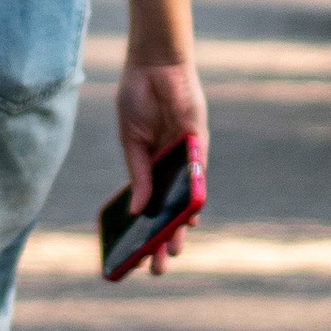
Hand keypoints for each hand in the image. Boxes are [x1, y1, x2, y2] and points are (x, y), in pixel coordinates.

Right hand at [116, 53, 209, 277]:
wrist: (153, 62)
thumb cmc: (138, 97)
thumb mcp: (131, 140)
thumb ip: (137, 174)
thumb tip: (138, 211)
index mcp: (150, 164)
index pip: (150, 205)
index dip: (144, 230)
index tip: (133, 255)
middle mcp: (171, 165)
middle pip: (170, 210)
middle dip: (163, 239)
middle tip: (156, 268)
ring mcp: (186, 158)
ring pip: (186, 202)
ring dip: (180, 227)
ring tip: (172, 251)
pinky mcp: (199, 145)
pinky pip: (199, 178)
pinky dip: (194, 198)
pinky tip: (189, 218)